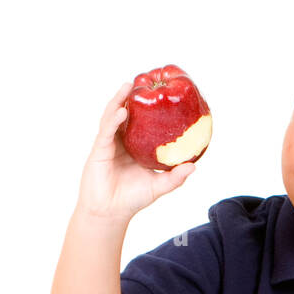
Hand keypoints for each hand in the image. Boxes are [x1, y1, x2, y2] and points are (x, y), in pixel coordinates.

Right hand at [77, 81, 196, 219]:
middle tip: (142, 81)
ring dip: (119, 100)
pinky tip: (122, 111)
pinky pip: (106, 131)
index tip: (159, 94)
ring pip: (112, 117)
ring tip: (129, 86)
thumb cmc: (132, 199)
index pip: (141, 123)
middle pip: (125, 114)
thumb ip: (175, 177)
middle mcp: (120, 142)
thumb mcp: (158, 186)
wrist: (110, 213)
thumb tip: (193, 166)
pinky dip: (114, 120)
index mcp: (134, 147)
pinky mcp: (99, 151)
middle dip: (130, 97)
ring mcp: (108, 144)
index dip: (147, 109)